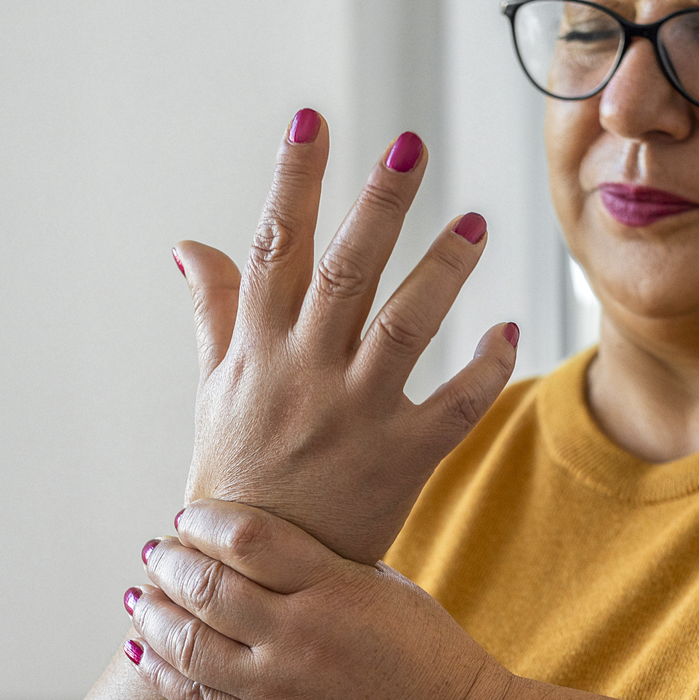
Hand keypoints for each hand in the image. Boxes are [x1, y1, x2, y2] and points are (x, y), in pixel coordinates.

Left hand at [124, 500, 512, 699]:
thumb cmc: (428, 659)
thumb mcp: (387, 590)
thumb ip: (322, 563)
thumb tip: (254, 537)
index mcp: (337, 589)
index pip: (249, 537)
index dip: (205, 521)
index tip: (189, 516)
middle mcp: (302, 638)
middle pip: (207, 586)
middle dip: (170, 561)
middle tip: (157, 551)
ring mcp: (281, 694)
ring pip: (189, 644)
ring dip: (154, 613)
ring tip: (141, 595)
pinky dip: (160, 670)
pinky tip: (141, 647)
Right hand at [174, 110, 519, 563]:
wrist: (249, 579)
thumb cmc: (234, 478)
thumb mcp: (214, 392)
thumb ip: (214, 313)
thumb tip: (189, 244)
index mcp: (257, 349)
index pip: (273, 246)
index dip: (293, 180)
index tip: (311, 120)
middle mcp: (303, 373)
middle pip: (344, 270)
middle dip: (376, 204)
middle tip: (409, 144)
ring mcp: (352, 416)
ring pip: (404, 326)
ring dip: (443, 271)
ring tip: (476, 222)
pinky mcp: (398, 460)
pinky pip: (452, 407)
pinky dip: (484, 369)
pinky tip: (509, 330)